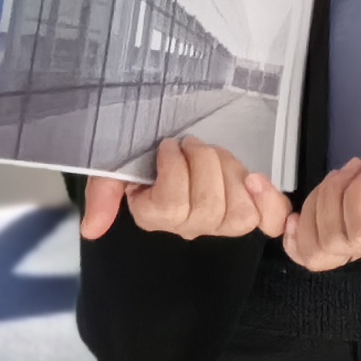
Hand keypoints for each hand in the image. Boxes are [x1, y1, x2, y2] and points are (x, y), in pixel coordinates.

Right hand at [79, 138, 290, 240]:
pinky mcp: (251, 208)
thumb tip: (91, 229)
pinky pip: (268, 221)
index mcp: (154, 215)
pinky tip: (257, 179)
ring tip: (216, 154)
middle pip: (207, 209)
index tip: (168, 146)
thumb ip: (102, 194)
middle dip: (203, 163)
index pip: (171, 208)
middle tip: (192, 144)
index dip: (174, 171)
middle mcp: (188, 225)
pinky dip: (268, 202)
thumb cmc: (142, 149)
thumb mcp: (114, 164)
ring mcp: (221, 220)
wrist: (174, 130)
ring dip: (228, 172)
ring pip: (237, 214)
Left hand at [282, 160, 360, 270]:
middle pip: (333, 240)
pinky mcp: (328, 230)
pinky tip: (294, 218)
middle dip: (336, 193)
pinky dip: (293, 236)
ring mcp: (347, 240)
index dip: (358, 196)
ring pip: (314, 243)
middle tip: (356, 165)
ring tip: (339, 175)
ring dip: (318, 201)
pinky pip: (302, 251)